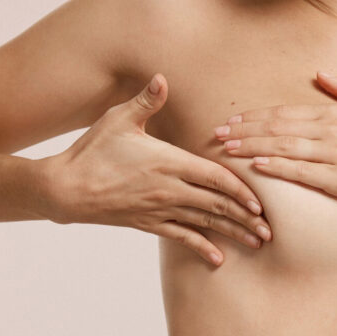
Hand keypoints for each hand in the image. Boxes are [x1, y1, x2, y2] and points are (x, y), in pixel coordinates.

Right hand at [36, 73, 271, 265]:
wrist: (65, 188)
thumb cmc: (93, 151)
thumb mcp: (119, 119)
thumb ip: (146, 100)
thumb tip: (162, 77)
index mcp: (168, 162)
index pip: (214, 177)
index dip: (240, 190)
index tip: (260, 201)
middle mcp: (168, 189)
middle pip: (217, 204)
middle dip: (245, 217)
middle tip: (270, 228)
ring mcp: (159, 209)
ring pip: (204, 223)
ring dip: (232, 233)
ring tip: (256, 242)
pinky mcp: (147, 223)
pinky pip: (181, 237)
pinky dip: (202, 247)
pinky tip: (219, 258)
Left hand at [213, 72, 336, 210]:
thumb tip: (321, 73)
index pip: (285, 112)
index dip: (255, 116)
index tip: (231, 119)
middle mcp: (332, 131)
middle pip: (277, 127)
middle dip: (243, 130)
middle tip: (215, 134)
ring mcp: (336, 155)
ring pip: (284, 147)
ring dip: (252, 146)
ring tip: (227, 149)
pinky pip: (303, 172)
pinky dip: (278, 167)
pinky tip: (256, 165)